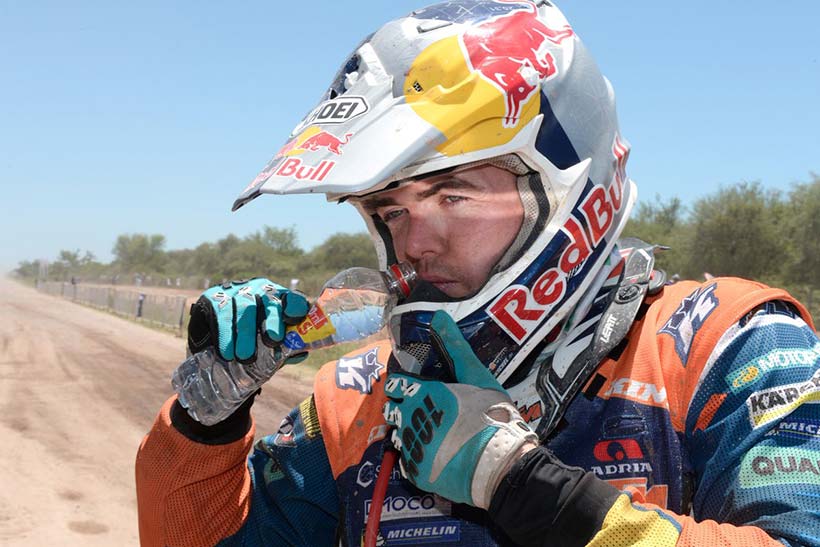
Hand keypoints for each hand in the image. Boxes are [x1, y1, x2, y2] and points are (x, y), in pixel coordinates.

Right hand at [187, 278, 308, 364]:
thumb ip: (285, 348)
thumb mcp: (269, 345)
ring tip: (245, 357)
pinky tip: (227, 353)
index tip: (293, 317)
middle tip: (273, 340)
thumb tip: (301, 354)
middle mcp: (260, 290)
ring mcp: (237, 291)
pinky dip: (225, 335)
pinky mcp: (214, 297)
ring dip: (246, 334)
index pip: (292, 299)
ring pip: (245, 308)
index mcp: (279, 300)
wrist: (212, 339)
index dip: (295, 306)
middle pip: (270, 300)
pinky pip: (222, 314)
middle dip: (273, 319)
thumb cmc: (251, 343)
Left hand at [383, 311, 537, 508]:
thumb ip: (455, 347)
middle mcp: (409, 418)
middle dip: (403, 408)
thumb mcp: (477, 375)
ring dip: (409, 432)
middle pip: (393, 410)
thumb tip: (438, 315)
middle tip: (425, 412)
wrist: (499, 462)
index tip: (414, 389)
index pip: (395, 385)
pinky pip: (406, 461)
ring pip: (398, 435)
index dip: (403, 386)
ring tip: (431, 434)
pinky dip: (416, 457)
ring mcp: (411, 447)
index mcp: (421, 393)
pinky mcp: (416, 472)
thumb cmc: (490, 414)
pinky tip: (434, 455)